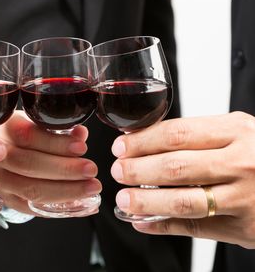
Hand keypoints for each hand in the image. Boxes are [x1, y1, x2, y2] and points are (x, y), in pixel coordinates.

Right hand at [0, 111, 100, 216]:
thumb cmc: (19, 133)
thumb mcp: (34, 122)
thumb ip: (56, 129)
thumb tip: (80, 134)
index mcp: (4, 129)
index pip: (28, 136)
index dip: (56, 143)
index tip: (81, 147)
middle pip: (28, 164)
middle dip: (64, 169)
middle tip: (90, 170)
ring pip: (30, 189)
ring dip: (65, 190)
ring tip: (90, 187)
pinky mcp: (7, 199)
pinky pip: (33, 208)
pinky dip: (59, 208)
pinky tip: (81, 204)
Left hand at [110, 112, 254, 247]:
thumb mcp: (238, 131)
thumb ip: (198, 134)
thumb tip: (143, 140)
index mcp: (236, 132)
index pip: (177, 134)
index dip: (142, 142)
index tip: (121, 146)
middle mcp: (241, 164)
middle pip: (175, 167)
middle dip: (137, 170)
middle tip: (118, 171)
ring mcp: (243, 198)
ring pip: (183, 201)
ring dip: (146, 201)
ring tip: (124, 199)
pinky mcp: (244, 228)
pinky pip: (195, 228)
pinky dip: (163, 226)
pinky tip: (143, 222)